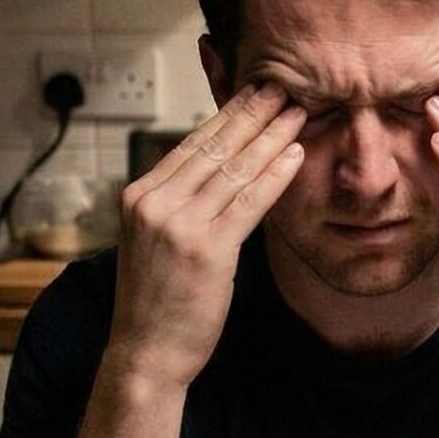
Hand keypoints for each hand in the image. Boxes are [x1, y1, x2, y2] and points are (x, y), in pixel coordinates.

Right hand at [105, 83, 304, 390]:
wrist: (145, 352)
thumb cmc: (158, 301)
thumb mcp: (156, 241)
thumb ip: (179, 204)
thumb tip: (214, 172)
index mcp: (139, 196)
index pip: (191, 144)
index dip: (227, 115)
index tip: (254, 92)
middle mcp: (153, 202)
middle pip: (213, 146)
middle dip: (252, 113)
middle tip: (284, 86)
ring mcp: (178, 224)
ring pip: (234, 168)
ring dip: (271, 137)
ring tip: (299, 112)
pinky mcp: (206, 249)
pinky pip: (248, 201)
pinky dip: (275, 175)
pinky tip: (297, 155)